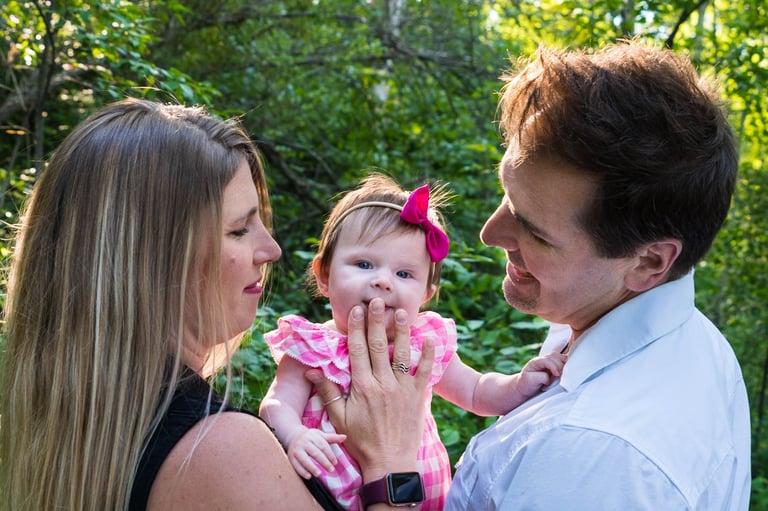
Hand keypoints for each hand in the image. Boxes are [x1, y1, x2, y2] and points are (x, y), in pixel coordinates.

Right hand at [286, 426, 345, 478]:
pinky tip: (309, 476)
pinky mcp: (291, 457)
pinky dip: (302, 471)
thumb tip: (345, 437)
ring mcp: (296, 450)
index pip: (322, 446)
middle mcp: (304, 442)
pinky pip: (296, 465)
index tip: (335, 462)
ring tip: (319, 474)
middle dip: (323, 462)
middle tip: (331, 470)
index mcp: (312, 436)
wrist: (293, 436)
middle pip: (315, 453)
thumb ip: (332, 438)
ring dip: (312, 467)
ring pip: (304, 459)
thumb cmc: (310, 437)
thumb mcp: (320, 435)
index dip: (329, 454)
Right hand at [306, 298, 434, 477]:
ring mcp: (401, 389)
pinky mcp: (417, 396)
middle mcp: (382, 384)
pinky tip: (430, 338)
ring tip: (401, 312)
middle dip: (376, 321)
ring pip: (401, 354)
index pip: (358, 350)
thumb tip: (310, 370)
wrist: (389, 463)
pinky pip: (424, 372)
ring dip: (401, 331)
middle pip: (378, 346)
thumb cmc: (361, 441)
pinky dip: (428, 355)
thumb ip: (327, 392)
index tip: (356, 310)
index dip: (356, 328)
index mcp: (362, 387)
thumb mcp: (339, 418)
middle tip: (377, 301)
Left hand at [517, 352, 564, 398]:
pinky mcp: (555, 367)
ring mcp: (549, 363)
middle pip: (555, 357)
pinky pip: (563, 362)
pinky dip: (566, 366)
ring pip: (560, 358)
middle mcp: (543, 360)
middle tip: (561, 375)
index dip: (554, 366)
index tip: (557, 374)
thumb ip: (542, 377)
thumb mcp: (531, 380)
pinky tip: (567, 372)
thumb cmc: (526, 384)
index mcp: (536, 362)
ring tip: (565, 374)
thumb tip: (552, 377)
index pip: (547, 360)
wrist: (525, 388)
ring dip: (564, 365)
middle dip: (560, 365)